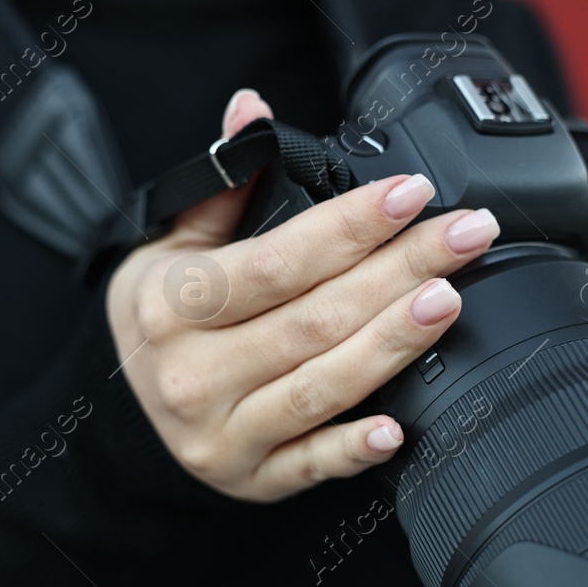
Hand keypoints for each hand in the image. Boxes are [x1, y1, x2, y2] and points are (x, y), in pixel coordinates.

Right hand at [105, 89, 500, 501]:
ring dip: (392, 345)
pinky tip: (397, 427)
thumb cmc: (164, 318)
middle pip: (314, 320)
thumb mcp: (172, 244)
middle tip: (464, 237)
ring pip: (321, 389)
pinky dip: (353, 450)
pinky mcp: (252, 479)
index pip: (276, 261)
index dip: (349, 226)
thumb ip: (223, 182)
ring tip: (447, 301)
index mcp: (172, 305)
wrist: (123, 410)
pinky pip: (310, 467)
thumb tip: (250, 107)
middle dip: (398, 272)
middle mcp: (193, 374)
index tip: (410, 195)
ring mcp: (222, 434)